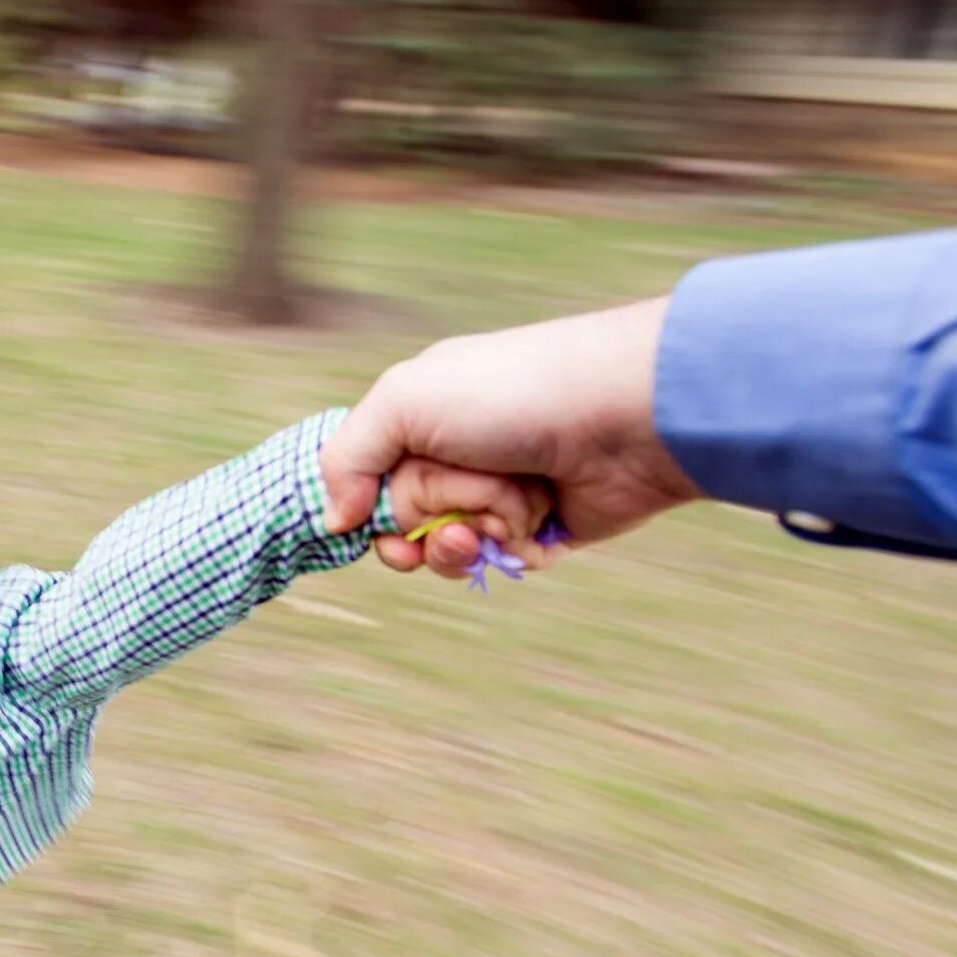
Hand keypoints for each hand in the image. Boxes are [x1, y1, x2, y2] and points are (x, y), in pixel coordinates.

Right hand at [321, 298, 703, 573]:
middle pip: (406, 526)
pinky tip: (529, 533)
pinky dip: (510, 555)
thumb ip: (348, 457)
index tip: (375, 529)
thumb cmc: (512, 394)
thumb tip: (334, 521)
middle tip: (447, 526)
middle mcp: (458, 455)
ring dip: (464, 545)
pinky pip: (505, 563)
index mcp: (422, 418)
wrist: (623, 417)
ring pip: (453, 551)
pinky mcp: (544, 527)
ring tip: (494, 524)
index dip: (367, 514)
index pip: (371, 481)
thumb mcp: (405, 402)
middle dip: (419, 537)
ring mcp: (501, 493)